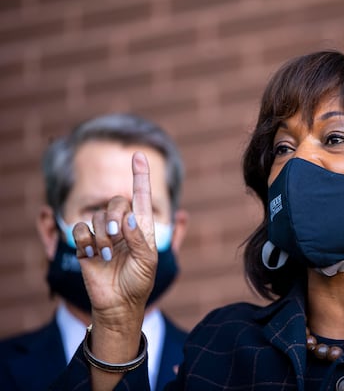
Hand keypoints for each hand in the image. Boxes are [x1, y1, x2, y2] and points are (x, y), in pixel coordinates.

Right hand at [72, 152, 156, 328]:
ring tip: (108, 256)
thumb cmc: (138, 282)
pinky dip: (86, 241)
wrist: (118, 304)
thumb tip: (128, 219)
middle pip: (116, 202)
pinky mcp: (85, 244)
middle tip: (116, 238)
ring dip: (102, 237)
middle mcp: (122, 226)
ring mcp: (103, 234)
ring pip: (97, 217)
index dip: (140, 175)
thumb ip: (139, 238)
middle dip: (115, 217)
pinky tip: (93, 255)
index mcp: (141, 226)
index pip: (141, 196)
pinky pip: (81, 229)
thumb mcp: (147, 261)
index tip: (138, 155)